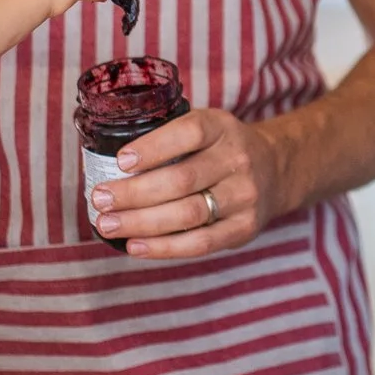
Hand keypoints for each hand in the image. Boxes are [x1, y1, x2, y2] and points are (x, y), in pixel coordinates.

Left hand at [92, 107, 284, 257]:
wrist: (275, 170)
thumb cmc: (221, 149)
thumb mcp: (206, 127)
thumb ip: (169, 139)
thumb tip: (107, 164)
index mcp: (222, 127)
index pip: (189, 133)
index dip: (153, 148)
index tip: (120, 161)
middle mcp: (237, 160)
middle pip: (182, 179)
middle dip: (134, 192)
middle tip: (100, 198)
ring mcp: (244, 196)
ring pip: (188, 214)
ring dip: (142, 222)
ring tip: (108, 224)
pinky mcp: (244, 228)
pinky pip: (201, 243)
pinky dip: (164, 247)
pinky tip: (135, 246)